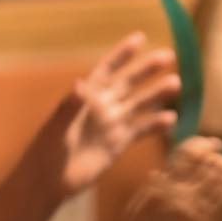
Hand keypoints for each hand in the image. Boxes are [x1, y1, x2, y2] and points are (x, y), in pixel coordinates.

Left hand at [38, 32, 180, 199]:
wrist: (48, 182)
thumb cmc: (45, 151)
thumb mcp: (56, 128)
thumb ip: (69, 107)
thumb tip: (79, 83)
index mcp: (86, 97)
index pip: (108, 69)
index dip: (122, 54)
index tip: (140, 37)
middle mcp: (102, 106)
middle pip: (129, 83)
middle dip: (147, 69)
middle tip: (168, 55)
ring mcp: (112, 125)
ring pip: (140, 104)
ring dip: (157, 94)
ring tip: (176, 84)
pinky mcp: (119, 144)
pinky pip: (141, 130)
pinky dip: (156, 125)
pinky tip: (171, 119)